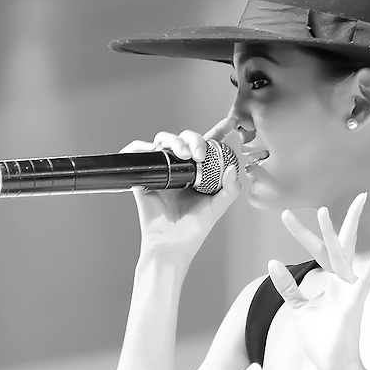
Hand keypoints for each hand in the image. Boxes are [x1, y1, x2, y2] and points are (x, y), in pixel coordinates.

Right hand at [124, 114, 245, 263]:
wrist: (172, 246)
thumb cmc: (193, 230)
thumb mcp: (218, 208)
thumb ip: (230, 189)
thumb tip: (233, 169)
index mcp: (198, 172)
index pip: (208, 145)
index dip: (219, 131)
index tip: (231, 123)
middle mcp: (179, 168)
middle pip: (185, 139)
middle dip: (195, 139)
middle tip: (201, 154)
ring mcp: (161, 171)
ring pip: (163, 141)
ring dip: (175, 140)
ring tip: (184, 154)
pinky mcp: (144, 177)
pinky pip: (137, 154)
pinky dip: (140, 146)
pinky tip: (151, 150)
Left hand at [266, 192, 369, 369]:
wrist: (334, 365)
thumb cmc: (321, 338)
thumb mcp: (299, 307)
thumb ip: (288, 286)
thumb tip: (273, 262)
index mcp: (330, 281)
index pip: (316, 250)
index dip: (301, 232)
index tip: (286, 214)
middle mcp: (341, 282)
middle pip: (333, 246)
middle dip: (324, 225)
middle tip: (317, 205)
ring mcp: (349, 292)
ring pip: (341, 257)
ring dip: (334, 235)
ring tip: (325, 213)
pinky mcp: (354, 305)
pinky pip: (363, 284)